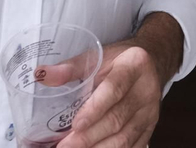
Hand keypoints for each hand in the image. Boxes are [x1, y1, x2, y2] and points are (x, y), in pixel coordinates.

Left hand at [44, 40, 165, 147]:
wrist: (153, 63)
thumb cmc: (120, 60)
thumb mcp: (99, 56)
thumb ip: (71, 67)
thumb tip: (42, 75)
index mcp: (135, 65)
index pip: (114, 90)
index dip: (95, 109)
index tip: (75, 125)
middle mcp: (147, 90)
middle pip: (117, 119)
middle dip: (89, 137)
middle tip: (64, 146)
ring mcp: (150, 112)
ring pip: (125, 138)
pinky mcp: (151, 128)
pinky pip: (133, 146)